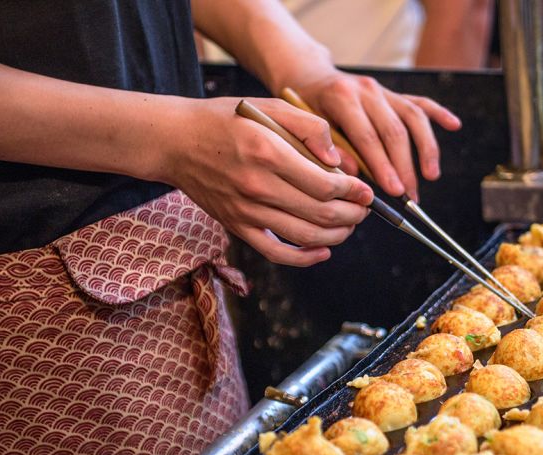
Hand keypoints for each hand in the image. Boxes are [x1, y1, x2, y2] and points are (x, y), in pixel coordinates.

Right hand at [162, 97, 372, 266]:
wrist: (176, 141)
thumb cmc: (225, 120)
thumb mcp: (268, 107)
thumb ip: (309, 127)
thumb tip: (338, 160)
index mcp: (268, 152)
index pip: (325, 184)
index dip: (354, 192)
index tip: (366, 190)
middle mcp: (257, 186)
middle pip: (321, 214)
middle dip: (352, 215)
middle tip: (364, 209)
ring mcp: (246, 211)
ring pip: (305, 236)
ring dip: (337, 236)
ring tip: (349, 225)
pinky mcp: (237, 227)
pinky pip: (276, 253)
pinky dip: (305, 258)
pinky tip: (324, 251)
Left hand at [291, 70, 461, 200]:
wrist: (308, 78)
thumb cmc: (304, 109)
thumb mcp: (305, 128)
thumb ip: (327, 149)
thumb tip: (353, 175)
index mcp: (342, 98)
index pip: (368, 137)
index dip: (383, 166)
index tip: (393, 191)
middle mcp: (367, 90)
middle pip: (395, 131)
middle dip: (405, 167)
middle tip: (410, 196)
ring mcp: (383, 90)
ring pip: (413, 118)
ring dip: (426, 149)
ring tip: (431, 176)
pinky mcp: (394, 94)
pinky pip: (420, 102)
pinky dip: (439, 114)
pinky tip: (454, 126)